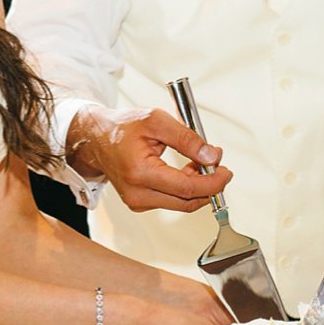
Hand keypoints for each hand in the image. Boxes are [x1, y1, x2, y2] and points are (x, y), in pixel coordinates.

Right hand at [70, 106, 231, 212]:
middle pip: (187, 201)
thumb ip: (187, 138)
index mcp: (140, 173)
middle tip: (219, 165)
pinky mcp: (139, 204)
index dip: (212, 183)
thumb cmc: (123, 127)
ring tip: (200, 162)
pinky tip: (185, 171)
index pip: (186, 188)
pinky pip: (171, 201)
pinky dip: (184, 188)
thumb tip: (212, 157)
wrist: (96, 138)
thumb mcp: (157, 120)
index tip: (226, 172)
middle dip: (208, 185)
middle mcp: (137, 194)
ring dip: (197, 186)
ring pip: (181, 203)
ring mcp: (137, 202)